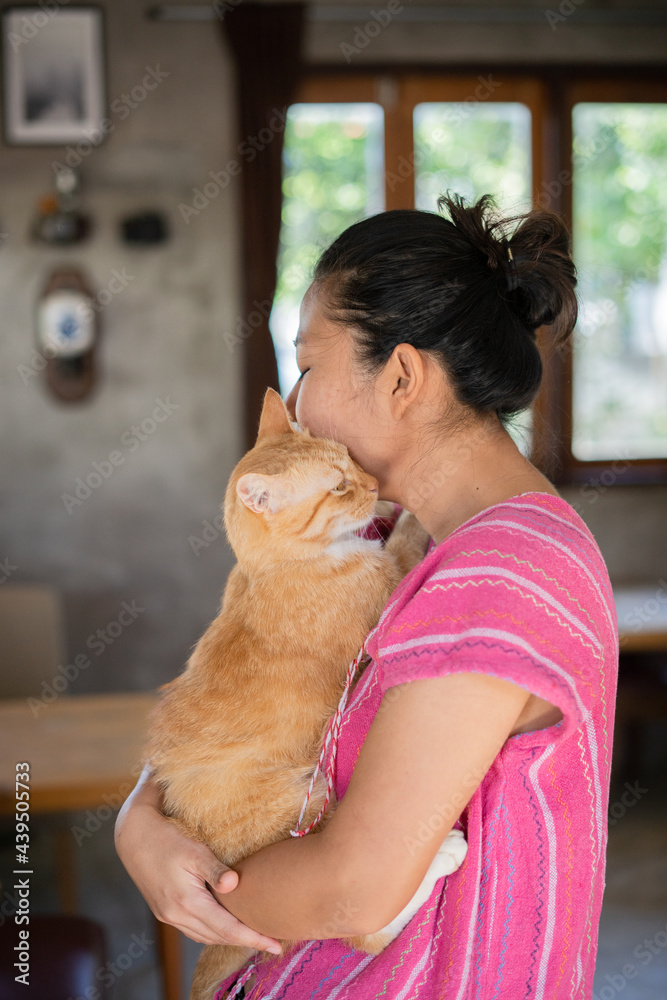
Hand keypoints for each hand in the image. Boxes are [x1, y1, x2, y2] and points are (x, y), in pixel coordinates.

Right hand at [114, 767, 282, 952]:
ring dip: (228, 938)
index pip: (227, 929)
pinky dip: (212, 931)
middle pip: (217, 937)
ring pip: (204, 936)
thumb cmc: (166, 838)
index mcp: (186, 902)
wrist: (133, 835)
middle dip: (245, 942)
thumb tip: (235, 883)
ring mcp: (168, 915)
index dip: (253, 938)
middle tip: (272, 943)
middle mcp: (176, 915)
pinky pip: (193, 929)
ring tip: (252, 935)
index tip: (276, 946)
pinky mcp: (164, 910)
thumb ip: (215, 869)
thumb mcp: (193, 849)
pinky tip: (223, 924)